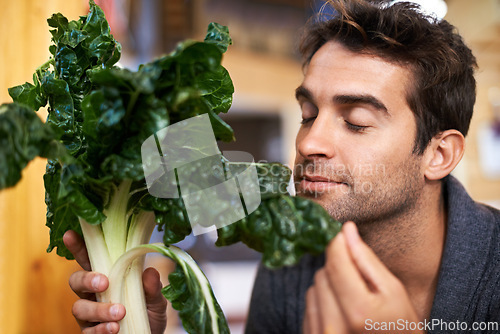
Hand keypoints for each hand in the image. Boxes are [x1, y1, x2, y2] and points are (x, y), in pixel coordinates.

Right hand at [63, 230, 166, 333]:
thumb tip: (150, 272)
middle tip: (104, 282)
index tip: (70, 235)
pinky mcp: (91, 333)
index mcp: (106, 275)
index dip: (77, 247)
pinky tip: (114, 329)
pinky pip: (88, 331)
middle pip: (76, 281)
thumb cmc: (149, 312)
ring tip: (120, 312)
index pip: (89, 259)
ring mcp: (89, 314)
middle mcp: (92, 293)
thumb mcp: (156, 299)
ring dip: (99, 309)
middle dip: (87, 279)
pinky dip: (101, 329)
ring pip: (79, 308)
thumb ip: (152, 287)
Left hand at [303, 222, 421, 333]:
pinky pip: (309, 306)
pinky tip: (342, 310)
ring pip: (314, 287)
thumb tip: (347, 230)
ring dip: (330, 285)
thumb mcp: (392, 291)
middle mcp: (333, 326)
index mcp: (358, 311)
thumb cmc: (400, 325)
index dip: (338, 243)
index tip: (343, 233)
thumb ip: (366, 260)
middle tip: (359, 278)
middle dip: (339, 267)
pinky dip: (322, 301)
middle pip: (323, 273)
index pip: (336, 263)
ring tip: (352, 297)